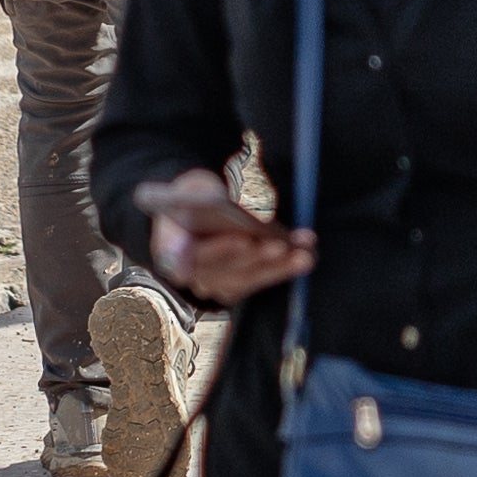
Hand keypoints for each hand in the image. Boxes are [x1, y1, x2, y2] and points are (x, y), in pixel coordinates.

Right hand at [137, 169, 315, 305]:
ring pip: (249, 279)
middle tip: (280, 245)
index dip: (220, 251)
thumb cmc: (190, 196)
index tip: (243, 240)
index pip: (195, 258)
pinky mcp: (239, 283)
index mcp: (172, 254)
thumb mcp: (184, 193)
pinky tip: (305, 251)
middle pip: (227, 271)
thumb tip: (177, 260)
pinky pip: (262, 278)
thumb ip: (183, 217)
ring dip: (278, 267)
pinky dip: (285, 266)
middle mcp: (194, 277)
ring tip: (303, 253)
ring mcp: (217, 283)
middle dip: (257, 258)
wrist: (196, 206)